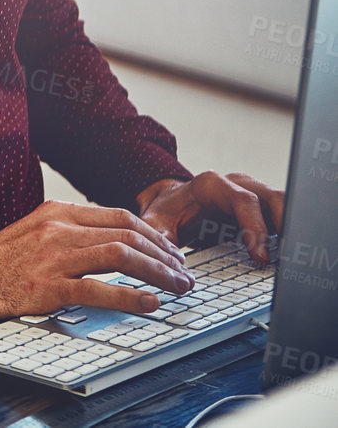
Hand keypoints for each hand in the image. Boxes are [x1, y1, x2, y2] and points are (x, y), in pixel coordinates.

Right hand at [0, 200, 192, 331]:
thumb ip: (67, 234)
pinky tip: (150, 304)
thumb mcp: (31, 234)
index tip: (171, 252)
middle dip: (165, 254)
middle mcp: (56, 228)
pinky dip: (131, 296)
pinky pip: (99, 288)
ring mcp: (51, 256)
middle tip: (184, 274)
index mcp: (54, 213)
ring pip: (120, 255)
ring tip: (177, 288)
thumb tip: (110, 245)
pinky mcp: (44, 287)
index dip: (153, 234)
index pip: (118, 215)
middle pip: (127, 232)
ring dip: (158, 272)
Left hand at [137, 172, 283, 263]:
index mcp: (211, 185)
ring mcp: (252, 193)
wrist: (169, 201)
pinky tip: (290, 255)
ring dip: (291, 229)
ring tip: (295, 258)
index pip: (244, 201)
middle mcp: (236, 184)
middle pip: (272, 198)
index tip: (260, 257)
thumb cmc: (166, 211)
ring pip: (283, 204)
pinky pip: (282, 215)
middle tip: (289, 260)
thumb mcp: (155, 222)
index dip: (256, 228)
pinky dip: (288, 232)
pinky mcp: (261, 207)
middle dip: (284, 226)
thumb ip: (159, 238)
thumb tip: (171, 266)